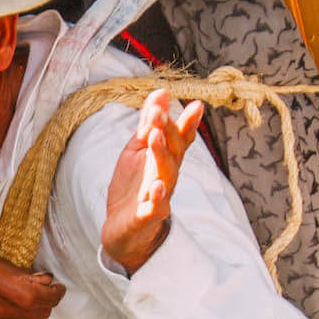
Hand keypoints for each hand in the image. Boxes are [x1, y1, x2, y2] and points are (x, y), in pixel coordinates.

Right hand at [0, 255, 65, 318]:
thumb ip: (18, 272)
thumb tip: (46, 281)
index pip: (33, 295)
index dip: (52, 294)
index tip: (58, 288)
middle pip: (35, 312)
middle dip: (47, 303)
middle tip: (45, 294)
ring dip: (38, 316)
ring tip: (31, 305)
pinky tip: (20, 317)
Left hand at [102, 88, 203, 275]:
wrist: (122, 226)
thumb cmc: (133, 184)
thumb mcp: (137, 149)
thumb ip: (149, 124)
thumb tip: (161, 92)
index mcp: (165, 159)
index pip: (180, 139)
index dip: (188, 123)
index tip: (196, 104)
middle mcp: (167, 176)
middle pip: (173, 152)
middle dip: (168, 132)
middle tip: (158, 113)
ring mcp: (159, 196)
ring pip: (166, 175)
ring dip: (161, 155)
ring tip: (155, 137)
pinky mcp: (147, 216)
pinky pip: (154, 207)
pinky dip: (156, 198)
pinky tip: (155, 187)